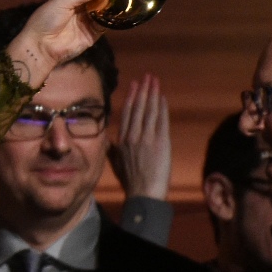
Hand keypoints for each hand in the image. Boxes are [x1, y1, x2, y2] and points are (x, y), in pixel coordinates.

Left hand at [6, 0, 105, 86]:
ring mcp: (88, 22)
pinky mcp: (92, 35)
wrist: (40, 45)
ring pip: (105, 11)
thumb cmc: (46, 19)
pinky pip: (105, 25)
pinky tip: (119, 11)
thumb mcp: (63, 1)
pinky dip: (112, 18)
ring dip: (113, 5)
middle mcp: (83, 9)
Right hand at [111, 73, 170, 198]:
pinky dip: (162, 107)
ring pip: (149, 110)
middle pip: (138, 108)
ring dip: (153, 93)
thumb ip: (113, 150)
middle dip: (143, 90)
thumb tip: (108, 141)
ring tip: (155, 81)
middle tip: (146, 77)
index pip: (127, 114)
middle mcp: (132, 136)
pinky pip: (161, 119)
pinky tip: (163, 97)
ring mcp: (146, 138)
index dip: (131, 98)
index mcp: (122, 141)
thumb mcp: (116, 165)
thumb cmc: (131, 183)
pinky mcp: (160, 141)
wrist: (143, 194)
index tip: (134, 85)